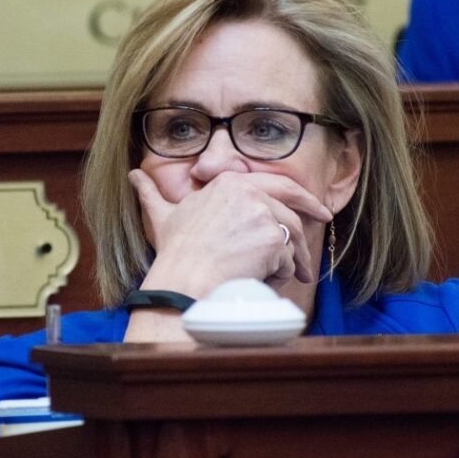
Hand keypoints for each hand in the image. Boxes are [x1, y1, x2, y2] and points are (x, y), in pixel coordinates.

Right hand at [129, 169, 330, 297]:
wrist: (183, 281)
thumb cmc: (173, 254)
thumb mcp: (163, 216)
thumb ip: (151, 194)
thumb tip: (133, 176)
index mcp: (228, 183)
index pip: (275, 183)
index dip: (300, 195)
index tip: (315, 206)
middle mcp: (248, 192)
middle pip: (291, 208)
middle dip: (312, 216)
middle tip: (325, 225)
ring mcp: (262, 214)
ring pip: (291, 238)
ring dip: (292, 259)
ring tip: (290, 277)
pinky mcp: (273, 239)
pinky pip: (287, 260)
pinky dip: (278, 275)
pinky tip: (260, 282)